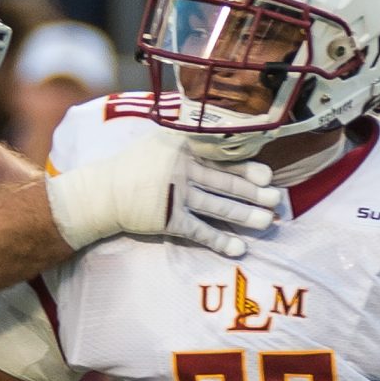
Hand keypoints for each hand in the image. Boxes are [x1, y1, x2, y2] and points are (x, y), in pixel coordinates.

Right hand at [47, 127, 281, 258]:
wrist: (102, 193)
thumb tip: (219, 131)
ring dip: (246, 216)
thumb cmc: (134, 167)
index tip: (267, 175)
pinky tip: (239, 249)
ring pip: (219, 206)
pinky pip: (201, 230)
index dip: (246, 166)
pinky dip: (221, 240)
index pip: (222, 156)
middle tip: (277, 200)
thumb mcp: (159, 142)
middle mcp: (183, 169)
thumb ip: (187, 139)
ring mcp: (177, 195)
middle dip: (255, 193)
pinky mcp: (169, 219)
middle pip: (226, 181)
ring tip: (267, 222)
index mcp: (183, 147)